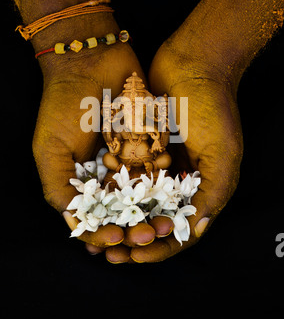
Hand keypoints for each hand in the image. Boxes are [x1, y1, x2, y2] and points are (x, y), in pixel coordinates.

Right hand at [32, 38, 153, 249]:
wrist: (90, 61)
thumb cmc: (63, 105)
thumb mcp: (49, 149)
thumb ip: (58, 188)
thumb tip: (75, 224)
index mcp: (80, 180)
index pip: (94, 217)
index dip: (103, 233)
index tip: (115, 239)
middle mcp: (105, 173)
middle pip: (122, 211)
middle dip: (134, 227)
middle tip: (145, 236)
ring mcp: (128, 158)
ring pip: (145, 194)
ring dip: (154, 212)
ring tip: (162, 225)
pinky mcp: (148, 142)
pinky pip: (159, 167)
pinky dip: (164, 181)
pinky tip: (171, 194)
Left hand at [106, 33, 242, 262]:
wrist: (193, 61)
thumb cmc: (212, 106)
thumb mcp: (223, 151)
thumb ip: (214, 191)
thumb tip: (198, 229)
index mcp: (205, 186)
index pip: (183, 230)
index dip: (161, 248)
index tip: (137, 256)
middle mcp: (182, 179)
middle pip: (156, 220)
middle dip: (135, 239)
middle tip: (112, 254)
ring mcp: (162, 163)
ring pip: (138, 201)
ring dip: (120, 219)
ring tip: (99, 234)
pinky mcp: (144, 146)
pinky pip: (127, 174)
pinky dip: (114, 190)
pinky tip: (95, 202)